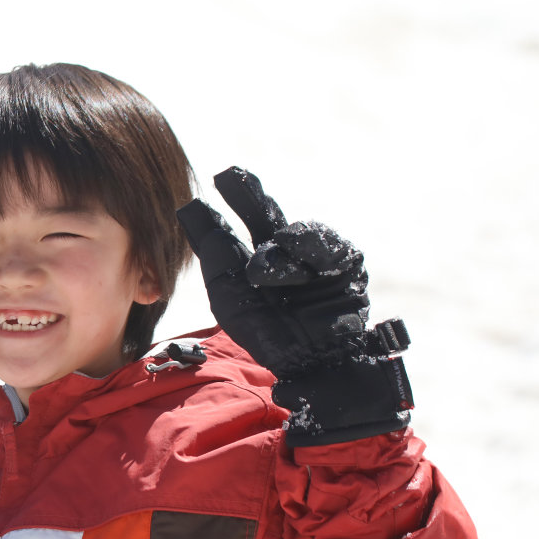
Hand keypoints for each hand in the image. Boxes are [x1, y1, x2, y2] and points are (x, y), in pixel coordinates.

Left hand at [176, 168, 412, 445]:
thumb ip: (216, 254)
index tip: (195, 196)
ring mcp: (312, 258)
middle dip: (247, 195)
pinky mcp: (344, 262)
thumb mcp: (229, 294)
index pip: (228, 232)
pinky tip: (297, 258)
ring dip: (277, 248)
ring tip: (261, 272)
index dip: (214, 214)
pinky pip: (327, 245)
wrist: (314, 363)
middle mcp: (280, 257)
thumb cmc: (269, 333)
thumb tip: (193, 210)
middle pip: (264, 215)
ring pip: (293, 232)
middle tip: (229, 176)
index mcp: (249, 266)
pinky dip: (310, 249)